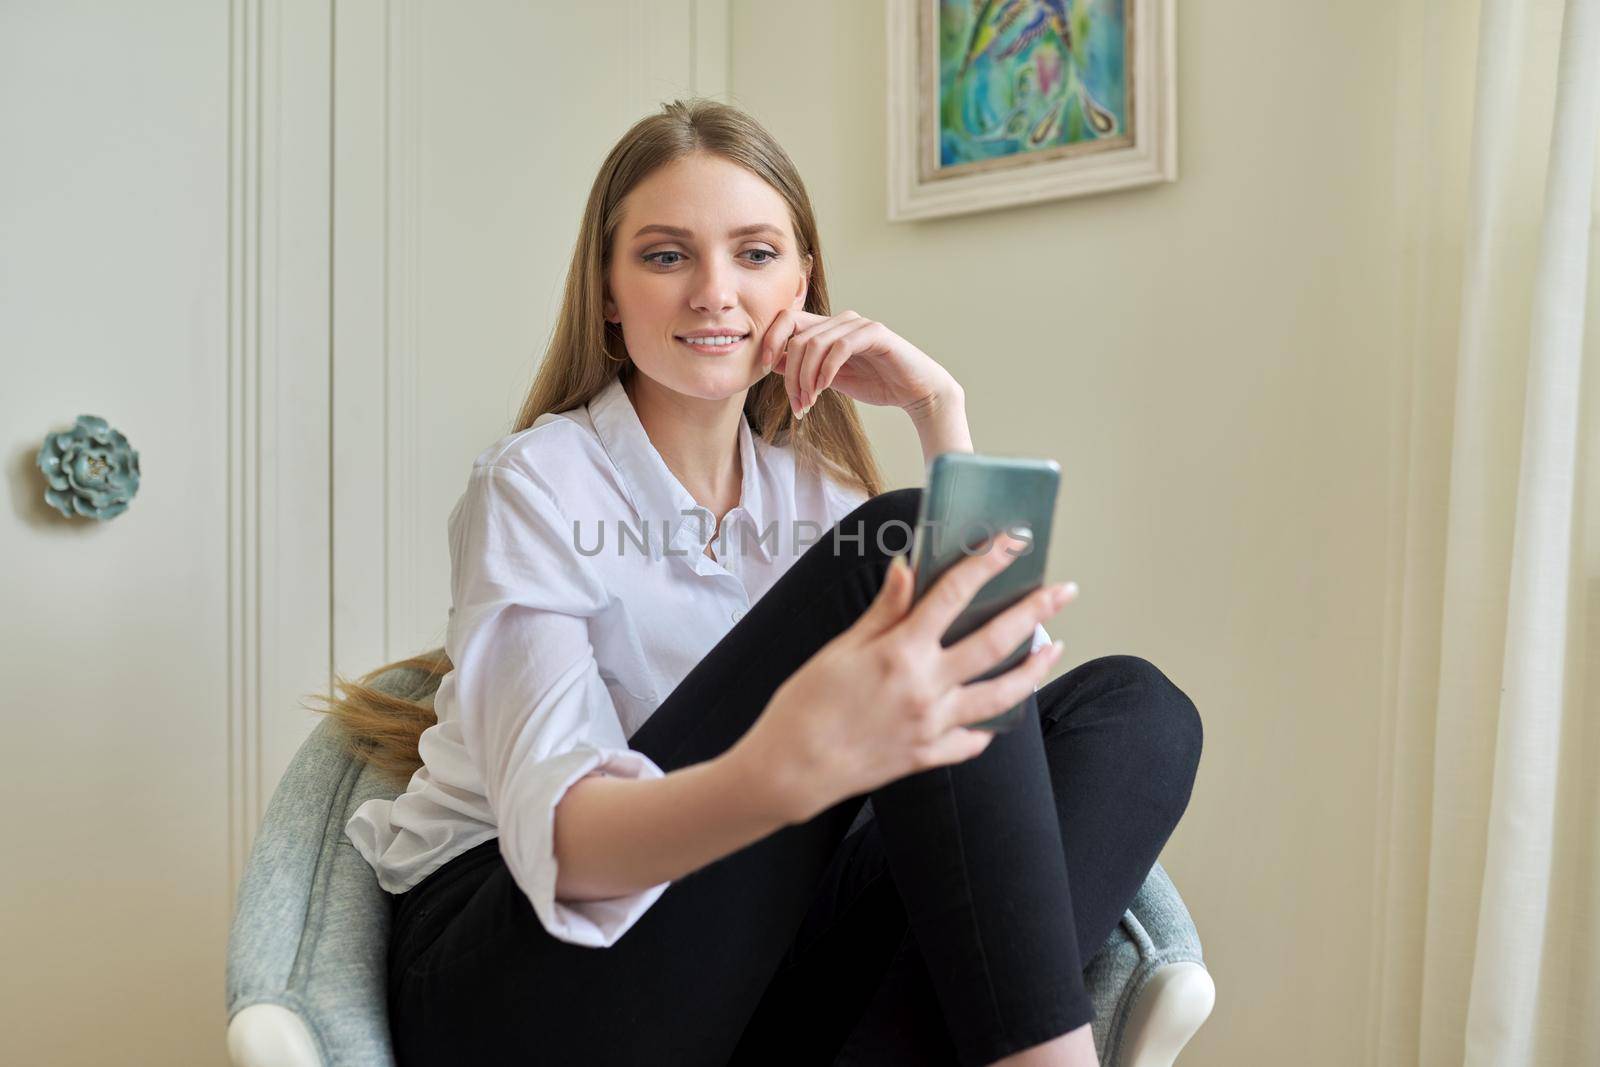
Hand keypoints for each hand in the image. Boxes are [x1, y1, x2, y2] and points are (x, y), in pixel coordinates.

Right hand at [731, 534, 1076, 825]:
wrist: (789, 771)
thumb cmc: (804, 706)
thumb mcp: (839, 649)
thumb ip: (882, 612)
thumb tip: (906, 569)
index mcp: (900, 653)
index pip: (953, 595)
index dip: (987, 564)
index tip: (1012, 543)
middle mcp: (925, 688)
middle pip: (995, 641)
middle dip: (1035, 611)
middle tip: (1064, 591)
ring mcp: (932, 725)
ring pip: (1000, 695)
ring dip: (1033, 669)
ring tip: (1054, 648)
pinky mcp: (927, 756)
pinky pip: (970, 740)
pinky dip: (988, 726)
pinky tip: (1000, 714)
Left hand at [760, 309, 959, 419]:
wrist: (916, 392)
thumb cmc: (876, 383)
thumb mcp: (830, 379)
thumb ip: (805, 368)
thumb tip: (771, 361)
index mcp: (829, 328)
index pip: (787, 320)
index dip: (770, 340)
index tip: (762, 367)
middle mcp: (841, 320)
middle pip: (797, 335)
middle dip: (790, 373)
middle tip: (797, 402)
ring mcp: (858, 324)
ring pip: (815, 343)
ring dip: (806, 377)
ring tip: (810, 402)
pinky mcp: (875, 333)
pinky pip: (839, 347)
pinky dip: (826, 370)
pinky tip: (824, 389)